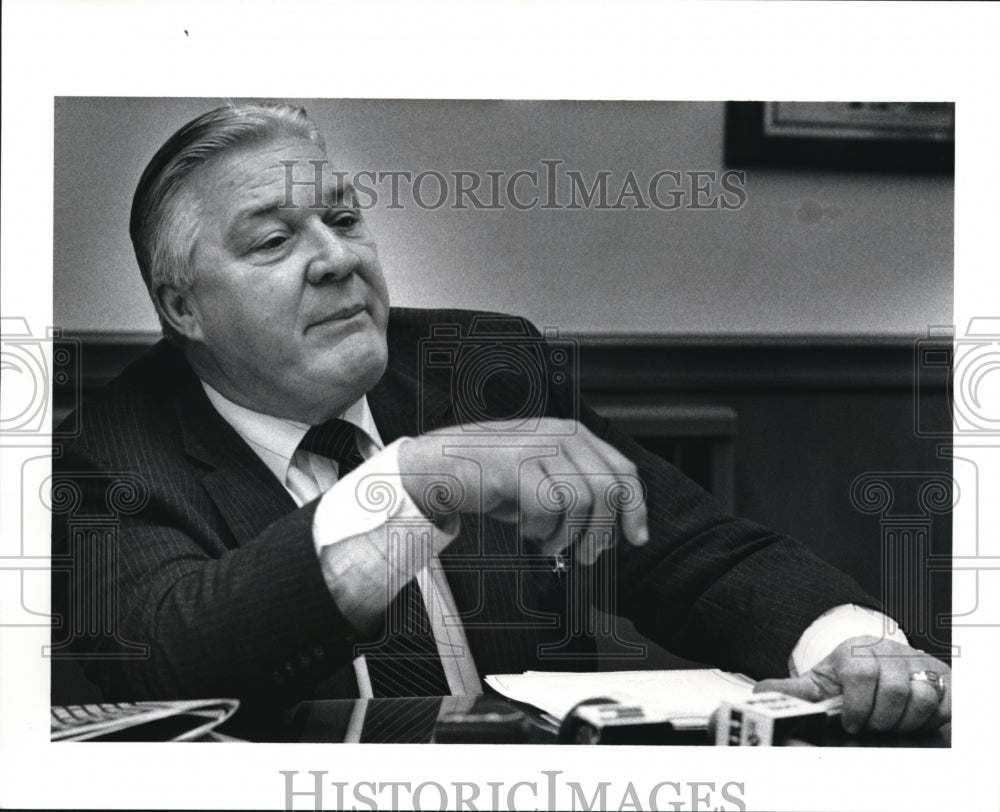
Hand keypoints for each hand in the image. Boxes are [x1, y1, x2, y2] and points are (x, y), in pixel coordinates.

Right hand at [399, 418, 648, 562]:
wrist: (436, 467)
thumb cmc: (491, 477)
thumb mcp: (543, 478)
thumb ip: (578, 490)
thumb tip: (614, 529)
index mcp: (572, 434)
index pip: (623, 471)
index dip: (636, 508)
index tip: (636, 538)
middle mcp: (560, 434)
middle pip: (608, 490)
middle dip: (601, 532)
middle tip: (585, 556)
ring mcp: (537, 446)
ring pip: (581, 501)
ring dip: (567, 535)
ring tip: (547, 544)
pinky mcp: (515, 465)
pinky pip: (548, 507)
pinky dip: (541, 530)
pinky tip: (527, 532)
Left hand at [755, 636, 949, 733]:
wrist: (880, 675)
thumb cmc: (848, 686)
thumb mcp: (818, 687)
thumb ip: (792, 692)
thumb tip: (760, 693)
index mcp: (855, 650)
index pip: (859, 671)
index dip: (856, 705)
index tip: (851, 724)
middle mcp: (889, 650)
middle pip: (893, 688)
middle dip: (880, 718)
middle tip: (872, 726)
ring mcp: (917, 662)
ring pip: (921, 695)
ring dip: (905, 721)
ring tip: (890, 724)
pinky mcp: (943, 676)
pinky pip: (944, 700)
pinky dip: (931, 718)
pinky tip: (914, 720)